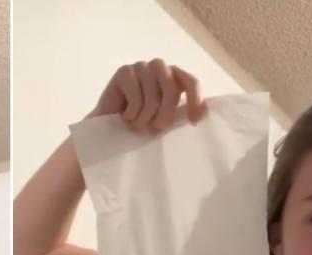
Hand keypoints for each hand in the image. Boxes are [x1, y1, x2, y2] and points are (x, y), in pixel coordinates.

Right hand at [88, 59, 206, 131]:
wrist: (107, 129)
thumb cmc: (138, 124)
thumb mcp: (164, 120)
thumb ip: (180, 112)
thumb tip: (205, 111)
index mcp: (174, 77)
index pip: (191, 82)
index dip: (195, 101)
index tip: (193, 122)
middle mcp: (160, 67)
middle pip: (172, 90)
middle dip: (164, 116)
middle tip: (153, 131)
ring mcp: (141, 67)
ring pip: (153, 97)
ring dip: (144, 119)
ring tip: (135, 125)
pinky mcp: (124, 71)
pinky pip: (136, 97)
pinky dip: (132, 114)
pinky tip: (124, 116)